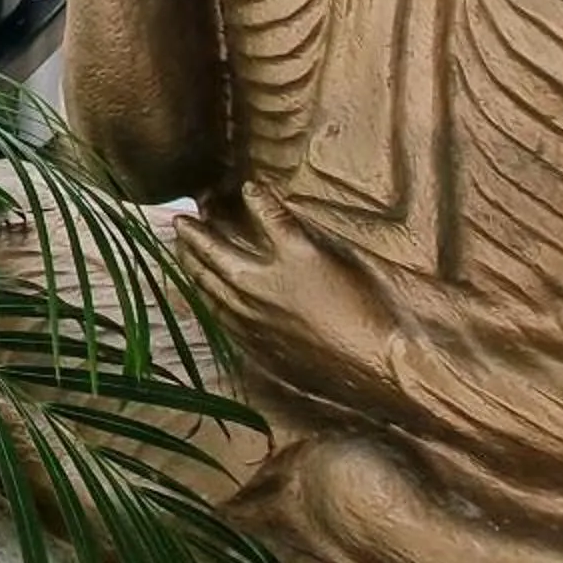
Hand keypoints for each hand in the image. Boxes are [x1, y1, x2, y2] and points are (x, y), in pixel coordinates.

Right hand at [177, 194, 407, 417]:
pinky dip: (260, 201)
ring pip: (224, 250)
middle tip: (178, 228)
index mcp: (250, 333)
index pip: (210, 300)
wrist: (383, 365)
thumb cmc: (346, 374)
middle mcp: (250, 305)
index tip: (185, 262)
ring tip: (196, 210)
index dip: (195, 278)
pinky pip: (271, 220)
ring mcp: (271, 279)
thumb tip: (256, 334)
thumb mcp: (295, 367)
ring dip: (207, 229)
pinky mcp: (299, 255)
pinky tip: (251, 188)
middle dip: (189, 249)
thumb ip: (269, 345)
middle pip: (207, 272)